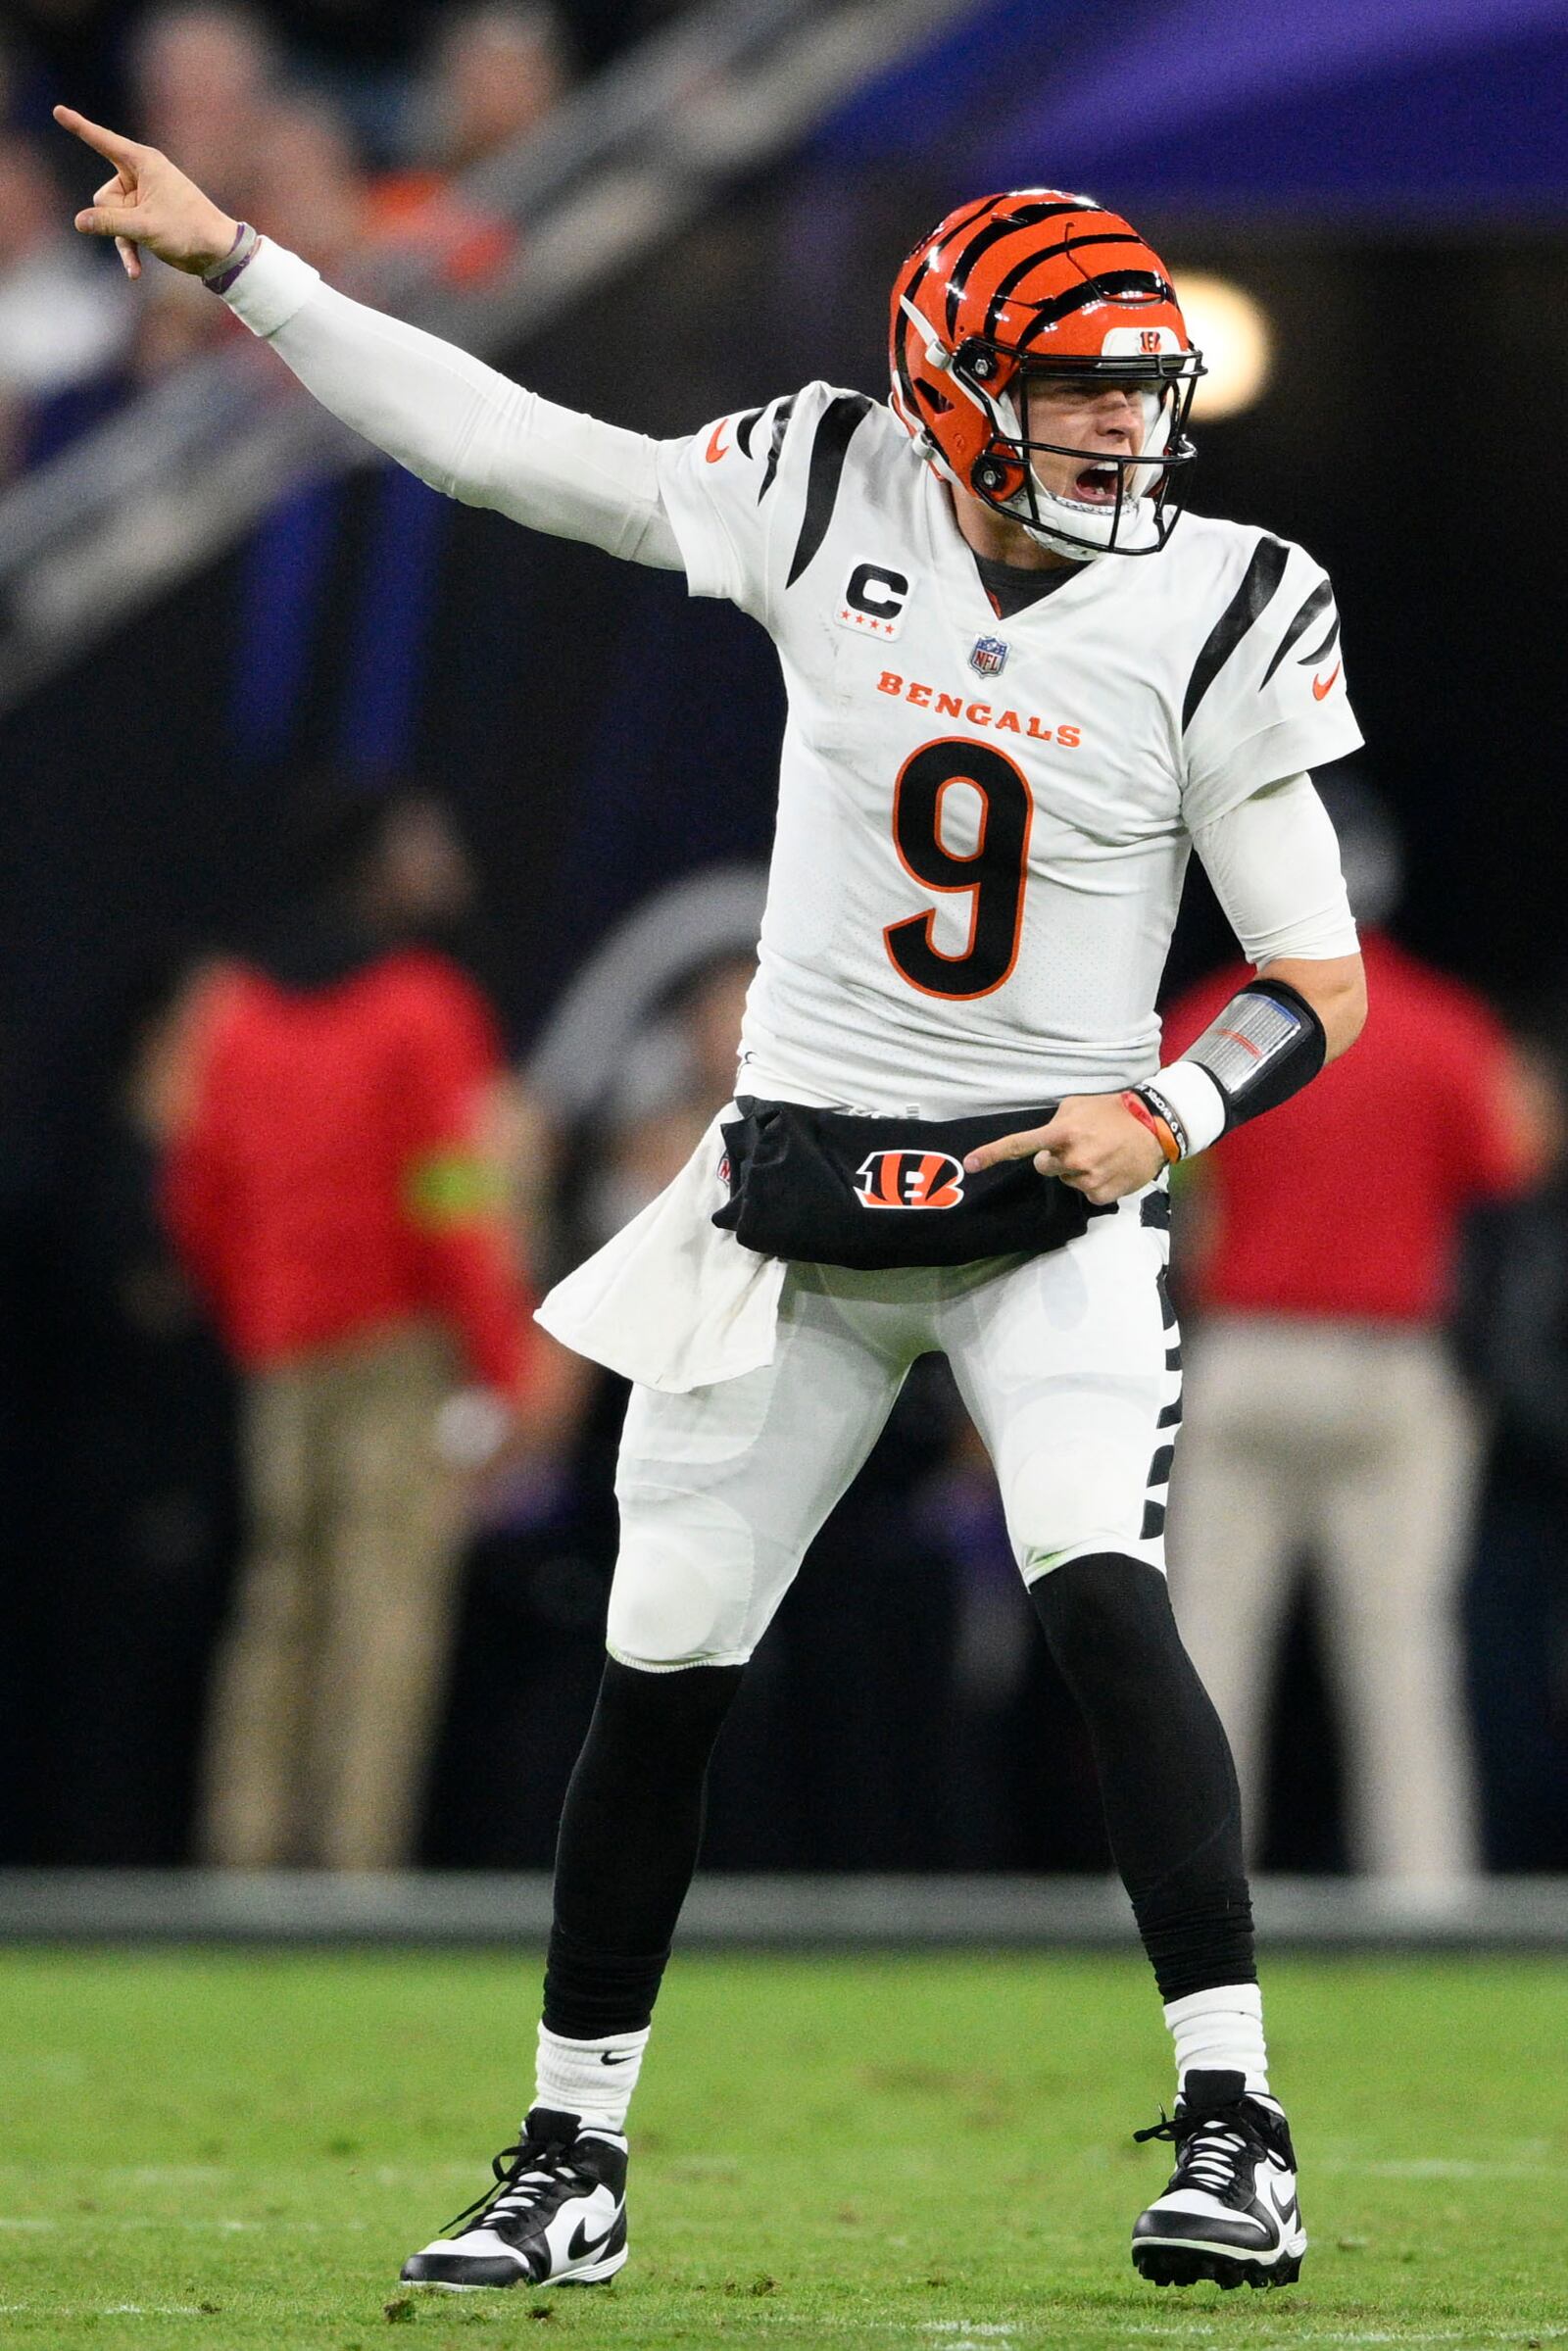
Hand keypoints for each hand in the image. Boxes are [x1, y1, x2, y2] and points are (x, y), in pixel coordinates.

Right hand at [54, 105, 237, 279]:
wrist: (218, 252)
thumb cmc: (187, 230)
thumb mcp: (144, 226)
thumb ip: (108, 223)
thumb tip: (78, 222)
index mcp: (143, 162)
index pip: (102, 141)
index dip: (79, 127)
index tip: (57, 111)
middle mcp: (140, 175)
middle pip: (104, 197)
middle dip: (116, 217)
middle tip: (146, 225)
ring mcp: (141, 198)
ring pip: (111, 217)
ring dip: (122, 237)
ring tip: (145, 249)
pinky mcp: (144, 217)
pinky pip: (122, 231)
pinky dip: (128, 249)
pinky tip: (135, 272)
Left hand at [964, 1092, 1165, 1205]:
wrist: (1155, 1127)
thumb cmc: (1114, 1110)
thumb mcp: (1079, 1104)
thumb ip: (1056, 1121)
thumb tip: (1044, 1140)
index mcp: (1063, 1133)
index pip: (1021, 1145)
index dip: (993, 1154)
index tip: (970, 1164)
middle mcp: (1072, 1158)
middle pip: (1043, 1167)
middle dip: (1054, 1158)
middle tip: (1080, 1145)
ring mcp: (1087, 1179)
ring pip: (1065, 1180)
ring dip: (1076, 1169)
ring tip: (1100, 1153)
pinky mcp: (1101, 1194)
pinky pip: (1084, 1192)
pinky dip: (1093, 1182)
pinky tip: (1109, 1167)